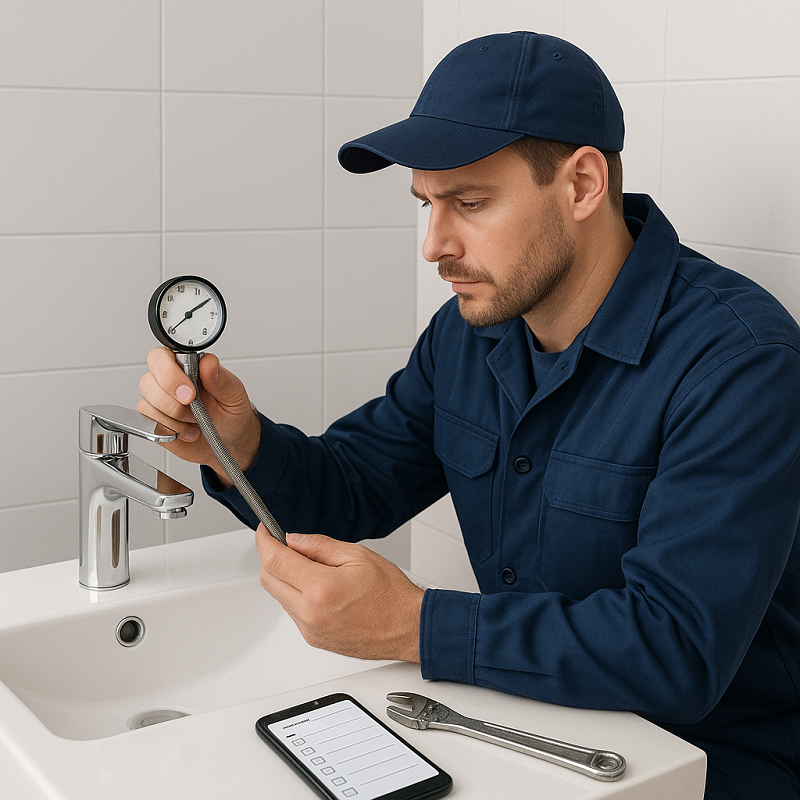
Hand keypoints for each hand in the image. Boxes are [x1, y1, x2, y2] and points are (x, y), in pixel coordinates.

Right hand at [137, 347, 260, 483]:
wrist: (231, 440)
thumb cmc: (231, 413)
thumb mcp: (234, 394)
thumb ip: (220, 378)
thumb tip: (209, 362)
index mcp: (186, 366)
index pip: (161, 357)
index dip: (170, 374)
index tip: (190, 393)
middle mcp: (168, 382)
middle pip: (147, 382)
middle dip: (170, 401)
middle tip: (193, 411)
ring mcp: (159, 403)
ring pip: (147, 405)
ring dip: (174, 418)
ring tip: (195, 421)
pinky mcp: (155, 423)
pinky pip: (150, 425)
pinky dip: (171, 430)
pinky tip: (188, 430)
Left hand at [256, 528, 423, 662]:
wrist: (408, 628)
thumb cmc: (391, 595)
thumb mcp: (358, 556)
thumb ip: (319, 545)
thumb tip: (294, 540)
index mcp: (321, 589)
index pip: (275, 561)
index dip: (265, 541)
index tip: (265, 531)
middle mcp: (310, 613)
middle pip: (268, 580)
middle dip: (271, 558)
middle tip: (285, 544)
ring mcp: (310, 630)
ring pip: (279, 596)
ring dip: (285, 577)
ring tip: (314, 568)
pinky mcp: (313, 639)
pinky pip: (292, 611)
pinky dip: (296, 595)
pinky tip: (319, 588)